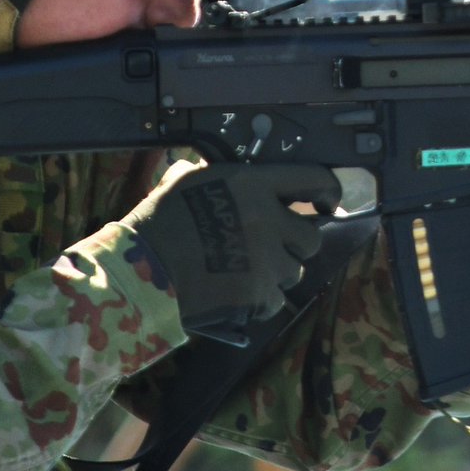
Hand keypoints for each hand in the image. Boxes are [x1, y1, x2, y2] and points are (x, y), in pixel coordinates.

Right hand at [120, 162, 341, 338]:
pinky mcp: (259, 294)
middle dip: (295, 244)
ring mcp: (267, 260)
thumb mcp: (184, 181)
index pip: (314, 178)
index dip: (328, 191)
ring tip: (244, 274)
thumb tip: (205, 169)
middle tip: (271, 248)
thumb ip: (210, 175)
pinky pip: (275, 300)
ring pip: (294, 271)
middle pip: (311, 237)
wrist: (141, 270)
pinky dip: (260, 301)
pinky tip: (236, 296)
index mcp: (254, 185)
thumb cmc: (158, 222)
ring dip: (276, 274)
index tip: (328, 202)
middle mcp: (269, 219)